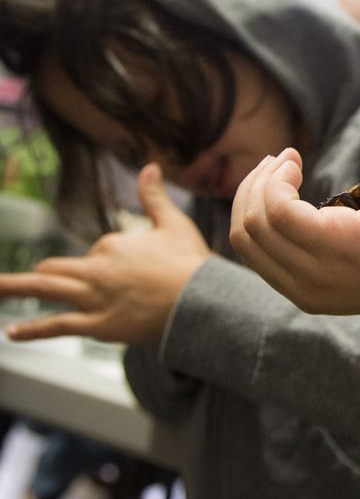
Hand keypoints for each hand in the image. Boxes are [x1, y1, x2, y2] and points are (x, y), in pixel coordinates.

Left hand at [1, 163, 209, 343]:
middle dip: (53, 272)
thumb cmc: (191, 264)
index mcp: (112, 244)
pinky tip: (10, 332)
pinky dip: (31, 330)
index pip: (98, 252)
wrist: (202, 303)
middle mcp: (96, 269)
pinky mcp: (97, 325)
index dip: (110, 263)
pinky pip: (57, 326)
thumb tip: (149, 166)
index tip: (134, 274)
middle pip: (58, 268)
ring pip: (44, 289)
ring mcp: (94, 299)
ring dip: (12, 287)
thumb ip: (154, 197)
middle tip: (39, 278)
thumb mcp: (174, 224)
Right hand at [230, 149, 359, 321]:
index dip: (250, 208)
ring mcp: (315, 269)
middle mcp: (303, 288)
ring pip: (254, 220)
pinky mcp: (331, 243)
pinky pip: (278, 207)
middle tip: (277, 162)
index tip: (275, 179)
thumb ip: (324, 248)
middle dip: (249, 190)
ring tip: (288, 159)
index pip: (250, 250)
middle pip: (243, 234)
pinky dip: (278, 178)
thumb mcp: (358, 259)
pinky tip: (296, 162)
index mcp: (305, 293)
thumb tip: (299, 207)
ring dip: (263, 179)